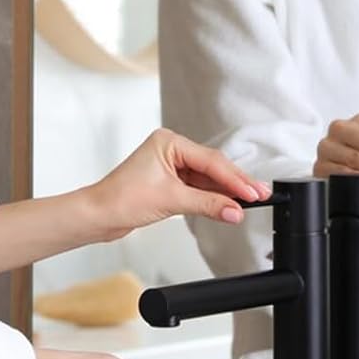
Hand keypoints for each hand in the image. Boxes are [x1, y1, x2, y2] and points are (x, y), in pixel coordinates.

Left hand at [87, 128, 267, 240]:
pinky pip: (199, 188)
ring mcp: (171, 166)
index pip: (211, 161)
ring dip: (226, 192)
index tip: (253, 193)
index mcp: (169, 142)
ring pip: (208, 179)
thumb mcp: (170, 200)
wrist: (98, 216)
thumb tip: (234, 210)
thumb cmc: (121, 199)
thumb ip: (207, 204)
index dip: (234, 179)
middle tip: (261, 194)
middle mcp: (171, 150)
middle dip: (236, 183)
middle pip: (213, 167)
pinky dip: (213, 198)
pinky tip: (229, 205)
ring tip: (250, 201)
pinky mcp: (170, 182)